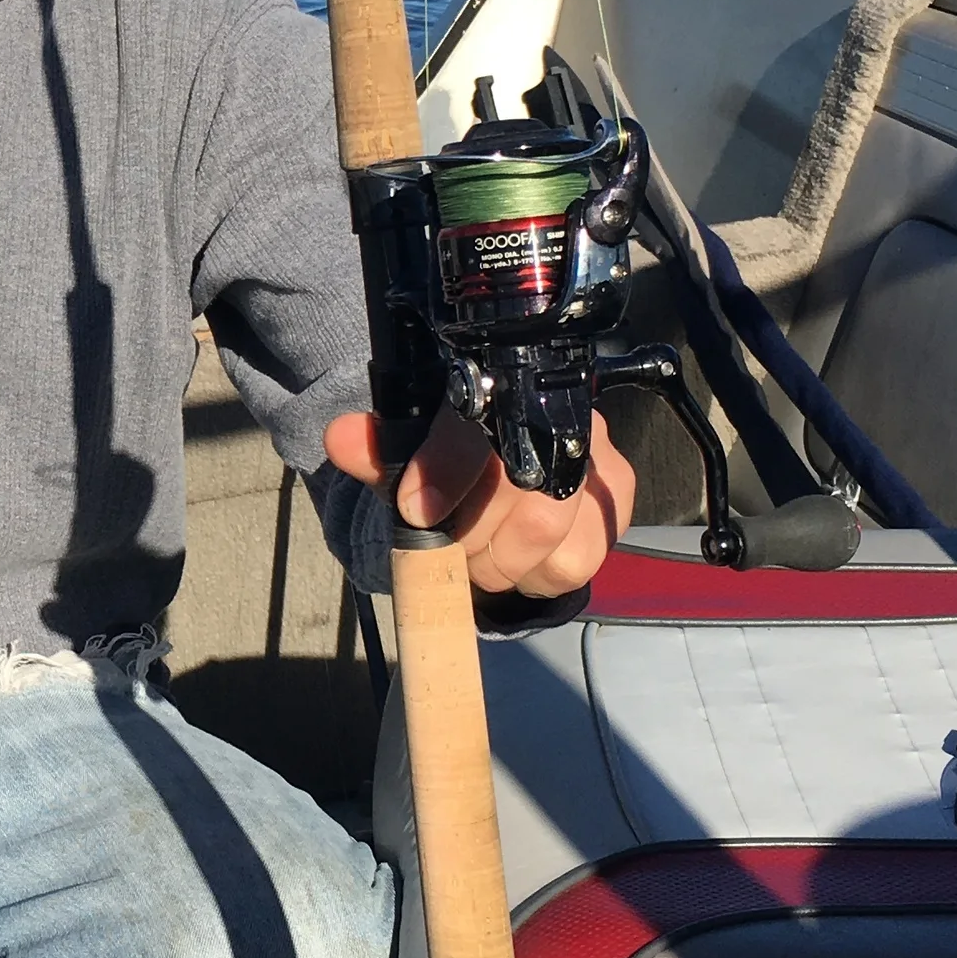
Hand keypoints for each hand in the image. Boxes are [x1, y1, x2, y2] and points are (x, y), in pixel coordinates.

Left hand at [323, 405, 635, 598]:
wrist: (496, 475)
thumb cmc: (448, 462)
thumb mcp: (407, 456)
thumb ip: (377, 449)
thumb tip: (340, 438)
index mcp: (498, 382)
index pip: (481, 423)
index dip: (446, 469)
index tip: (416, 510)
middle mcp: (557, 410)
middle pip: (522, 491)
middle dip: (470, 534)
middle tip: (446, 545)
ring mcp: (595, 455)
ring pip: (550, 530)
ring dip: (499, 561)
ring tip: (477, 555)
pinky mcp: (616, 501)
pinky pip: (576, 560)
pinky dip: (535, 574)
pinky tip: (516, 560)